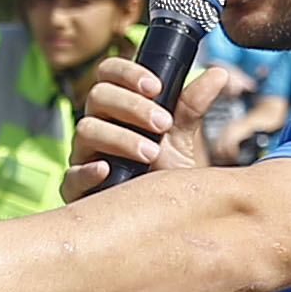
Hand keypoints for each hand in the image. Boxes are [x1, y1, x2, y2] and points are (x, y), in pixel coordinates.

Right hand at [63, 52, 215, 202]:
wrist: (156, 219)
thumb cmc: (161, 174)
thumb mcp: (180, 139)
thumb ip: (192, 107)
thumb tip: (218, 74)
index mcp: (116, 108)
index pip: (109, 74)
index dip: (128, 73)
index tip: (156, 86)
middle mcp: (96, 126)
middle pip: (98, 96)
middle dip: (132, 106)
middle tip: (163, 123)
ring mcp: (83, 155)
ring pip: (86, 130)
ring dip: (121, 138)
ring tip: (151, 153)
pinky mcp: (75, 188)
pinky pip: (72, 174)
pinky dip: (88, 170)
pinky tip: (107, 169)